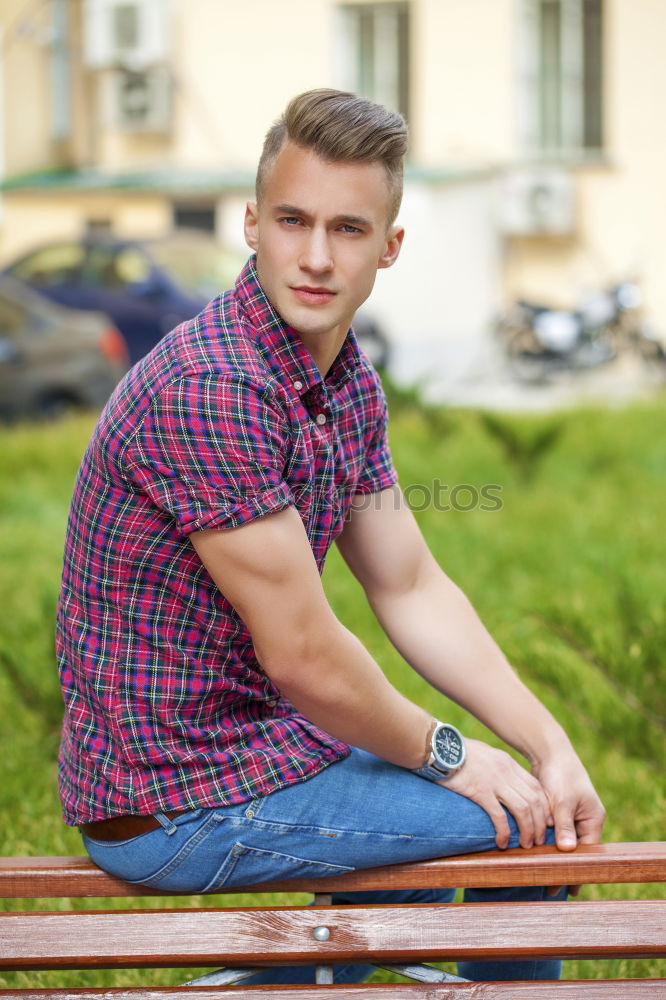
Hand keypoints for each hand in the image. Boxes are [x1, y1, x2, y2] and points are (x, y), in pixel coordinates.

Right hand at [439, 738, 554, 849]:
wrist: (440, 747)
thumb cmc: (459, 752)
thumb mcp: (486, 754)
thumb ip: (498, 767)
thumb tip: (504, 782)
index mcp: (508, 763)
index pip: (536, 787)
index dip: (544, 807)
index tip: (545, 822)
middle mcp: (506, 771)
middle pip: (534, 801)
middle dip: (539, 823)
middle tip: (538, 840)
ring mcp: (494, 781)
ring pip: (522, 810)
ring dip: (527, 830)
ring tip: (525, 844)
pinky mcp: (480, 791)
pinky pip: (499, 815)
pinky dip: (504, 832)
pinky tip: (502, 843)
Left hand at [532, 751, 605, 895]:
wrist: (549, 752)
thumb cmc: (560, 774)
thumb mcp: (563, 800)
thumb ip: (565, 825)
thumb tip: (567, 850)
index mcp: (593, 819)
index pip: (587, 852)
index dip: (576, 870)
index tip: (565, 888)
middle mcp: (585, 820)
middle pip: (576, 852)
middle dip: (565, 869)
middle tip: (552, 891)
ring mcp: (571, 817)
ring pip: (563, 845)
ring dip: (554, 859)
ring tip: (544, 880)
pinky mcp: (558, 813)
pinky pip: (553, 834)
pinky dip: (546, 846)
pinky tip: (537, 859)